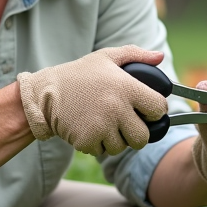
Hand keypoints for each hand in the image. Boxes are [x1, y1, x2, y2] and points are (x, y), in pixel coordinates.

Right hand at [17, 46, 167, 155]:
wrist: (46, 92)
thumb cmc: (79, 74)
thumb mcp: (106, 57)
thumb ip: (136, 55)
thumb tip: (160, 56)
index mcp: (126, 87)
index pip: (158, 108)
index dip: (154, 111)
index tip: (145, 110)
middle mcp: (116, 107)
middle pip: (143, 137)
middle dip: (136, 133)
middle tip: (125, 124)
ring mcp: (102, 126)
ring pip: (122, 147)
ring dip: (115, 140)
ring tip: (102, 124)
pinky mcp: (87, 140)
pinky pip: (102, 151)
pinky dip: (97, 145)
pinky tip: (89, 129)